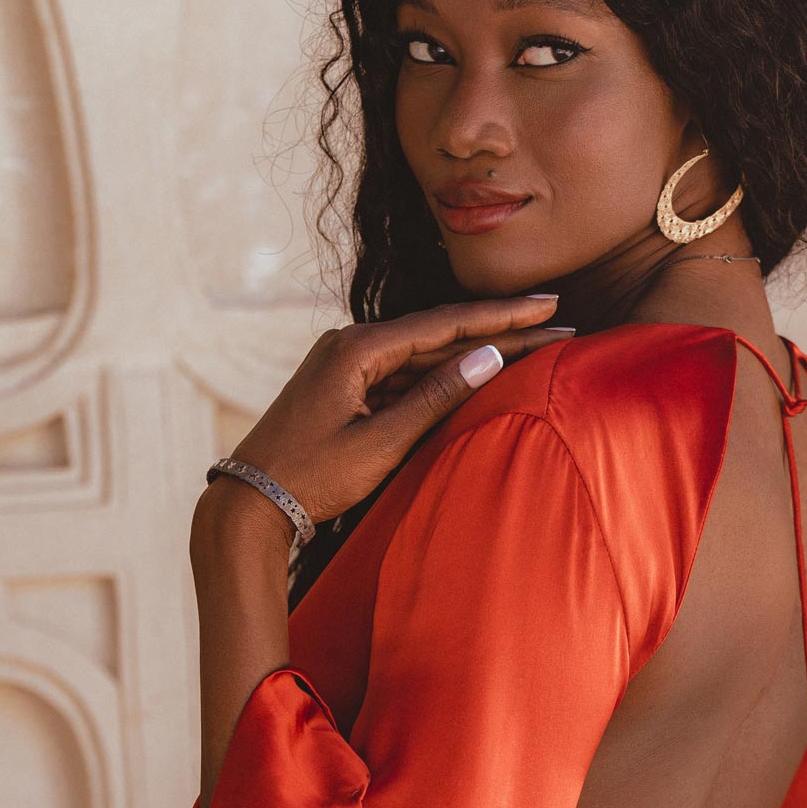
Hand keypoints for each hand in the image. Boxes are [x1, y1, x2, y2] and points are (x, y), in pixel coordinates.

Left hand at [197, 297, 571, 535]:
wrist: (250, 501)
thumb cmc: (311, 476)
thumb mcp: (380, 442)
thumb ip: (435, 398)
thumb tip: (489, 358)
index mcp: (358, 349)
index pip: (446, 325)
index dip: (503, 316)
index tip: (549, 306)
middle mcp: (351, 344)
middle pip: (440, 334)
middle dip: (500, 329)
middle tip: (556, 319)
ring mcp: (346, 364)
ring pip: (425, 353)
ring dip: (476, 352)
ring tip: (529, 345)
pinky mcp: (346, 387)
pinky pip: (405, 374)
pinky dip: (443, 375)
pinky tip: (477, 375)